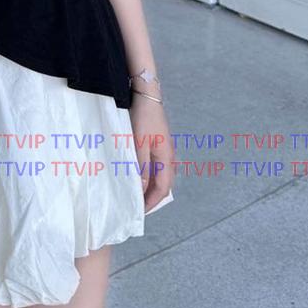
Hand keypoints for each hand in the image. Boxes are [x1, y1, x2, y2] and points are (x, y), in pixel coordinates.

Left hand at [129, 93, 173, 211]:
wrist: (146, 95)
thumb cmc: (142, 118)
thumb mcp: (139, 145)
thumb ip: (141, 168)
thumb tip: (142, 189)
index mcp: (166, 159)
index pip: (162, 189)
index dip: (152, 203)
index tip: (140, 213)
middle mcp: (169, 157)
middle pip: (164, 184)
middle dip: (152, 198)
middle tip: (139, 207)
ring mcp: (165, 149)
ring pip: (161, 176)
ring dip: (151, 187)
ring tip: (138, 195)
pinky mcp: (159, 143)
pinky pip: (157, 166)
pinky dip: (150, 176)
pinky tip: (140, 175)